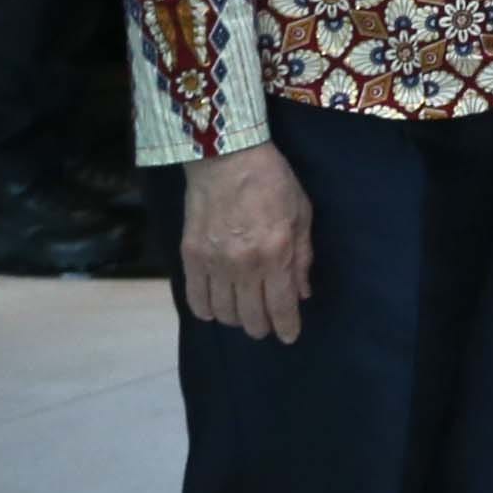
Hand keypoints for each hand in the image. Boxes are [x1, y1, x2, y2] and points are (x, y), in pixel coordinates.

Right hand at [180, 144, 313, 343]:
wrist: (225, 157)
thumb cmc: (272, 181)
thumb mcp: (301, 214)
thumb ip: (302, 256)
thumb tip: (302, 293)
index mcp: (276, 254)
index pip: (281, 306)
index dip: (287, 327)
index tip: (290, 336)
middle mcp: (244, 265)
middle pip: (251, 317)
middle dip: (262, 327)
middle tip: (266, 324)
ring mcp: (213, 263)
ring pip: (223, 313)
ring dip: (236, 320)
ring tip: (243, 314)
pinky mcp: (190, 257)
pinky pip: (195, 299)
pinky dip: (206, 310)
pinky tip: (215, 308)